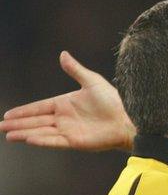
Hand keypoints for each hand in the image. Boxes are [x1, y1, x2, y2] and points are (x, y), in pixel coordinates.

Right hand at [0, 51, 134, 150]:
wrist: (128, 118)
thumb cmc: (113, 100)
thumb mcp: (92, 81)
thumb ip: (76, 70)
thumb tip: (62, 54)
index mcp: (65, 104)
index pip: (39, 108)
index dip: (23, 111)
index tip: (8, 114)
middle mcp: (64, 118)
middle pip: (35, 121)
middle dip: (17, 124)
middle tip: (0, 127)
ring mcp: (69, 131)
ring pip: (41, 132)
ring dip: (24, 133)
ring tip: (8, 135)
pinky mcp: (75, 141)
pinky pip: (55, 141)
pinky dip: (42, 140)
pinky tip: (28, 139)